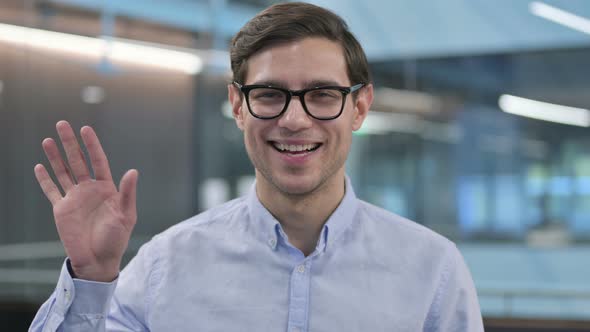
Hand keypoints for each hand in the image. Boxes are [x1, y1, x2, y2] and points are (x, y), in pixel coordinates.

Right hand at [34, 121, 137, 281]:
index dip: (92, 145)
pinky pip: (51, 191)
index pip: (98, 161)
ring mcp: (74, 198)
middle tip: (62, 124)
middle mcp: (89, 190)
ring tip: (48, 139)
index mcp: (107, 188)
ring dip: (55, 157)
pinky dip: (45, 180)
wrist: (99, 260)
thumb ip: (127, 193)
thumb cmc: (116, 238)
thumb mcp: (125, 215)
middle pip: (78, 161)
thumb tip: (133, 171)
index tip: (85, 129)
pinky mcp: (61, 210)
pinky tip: (39, 166)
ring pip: (63, 172)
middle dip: (70, 143)